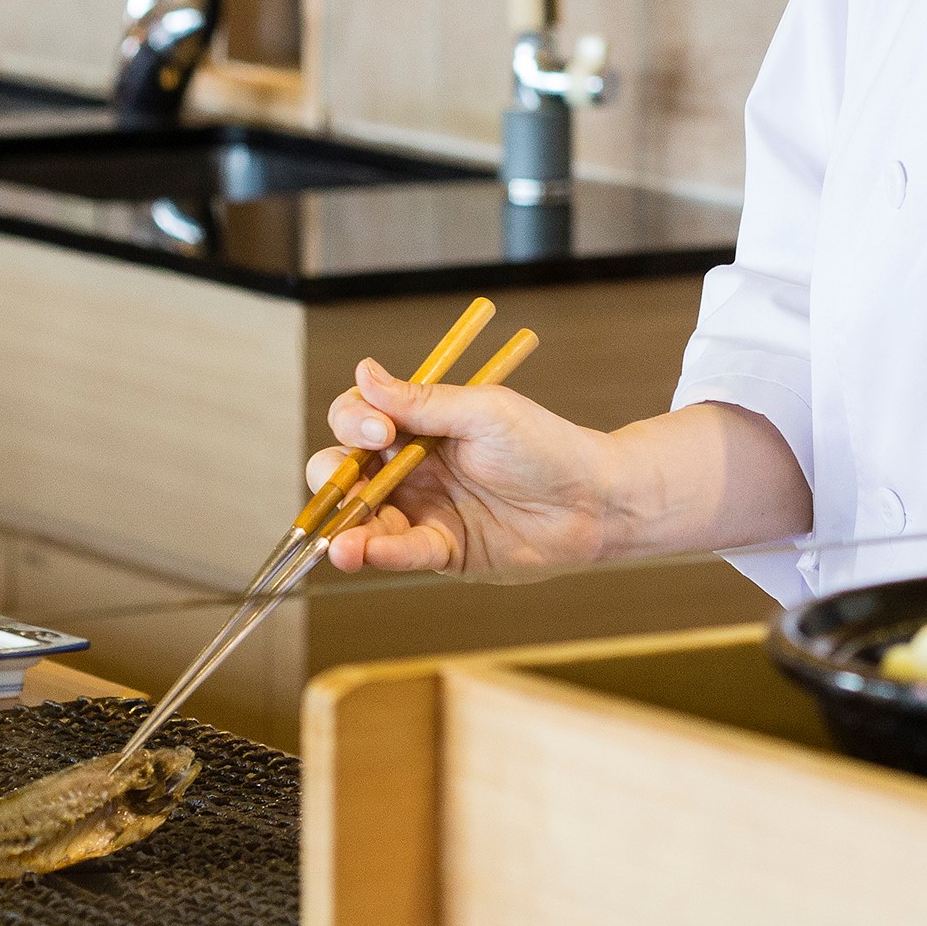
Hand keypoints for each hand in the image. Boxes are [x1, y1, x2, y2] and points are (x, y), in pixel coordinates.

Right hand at [306, 358, 617, 575]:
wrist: (592, 499)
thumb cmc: (544, 444)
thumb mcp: (483, 413)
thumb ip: (422, 402)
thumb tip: (363, 371)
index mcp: (419, 425)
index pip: (358, 419)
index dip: (354, 422)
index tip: (379, 428)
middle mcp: (412, 467)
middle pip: (346, 472)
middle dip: (334, 478)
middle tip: (354, 484)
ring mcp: (424, 510)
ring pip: (365, 519)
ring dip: (345, 530)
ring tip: (339, 544)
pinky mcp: (442, 550)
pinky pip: (401, 552)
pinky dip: (381, 554)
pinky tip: (364, 553)